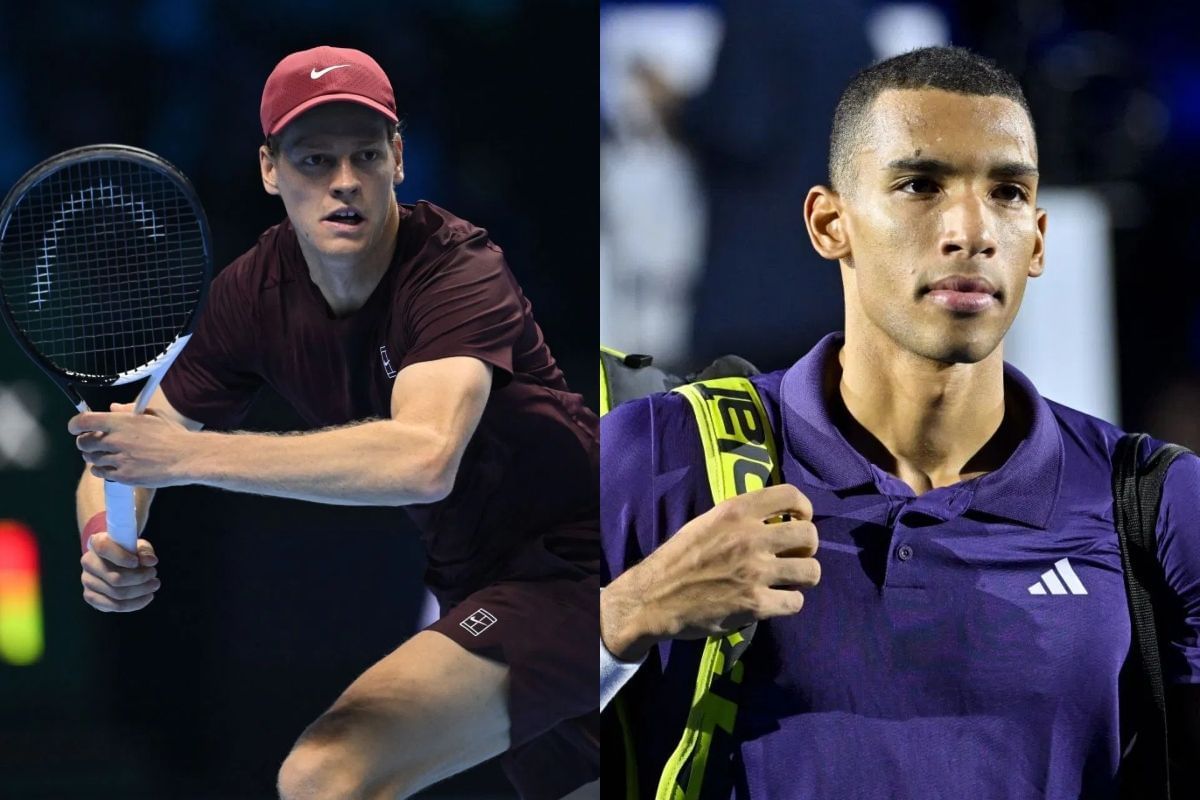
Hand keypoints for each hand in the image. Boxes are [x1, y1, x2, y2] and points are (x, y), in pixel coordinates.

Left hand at [69, 402, 191, 487]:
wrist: (186, 457)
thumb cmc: (172, 435)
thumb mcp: (153, 416)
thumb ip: (129, 411)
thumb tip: (112, 408)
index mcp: (122, 422)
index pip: (84, 421)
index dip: (75, 425)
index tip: (76, 428)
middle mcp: (116, 440)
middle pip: (84, 443)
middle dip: (84, 442)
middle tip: (91, 443)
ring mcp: (119, 460)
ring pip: (91, 459)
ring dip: (93, 456)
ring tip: (103, 455)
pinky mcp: (124, 476)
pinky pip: (101, 473)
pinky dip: (101, 470)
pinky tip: (109, 467)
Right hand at [80, 532, 159, 611]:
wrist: (116, 561)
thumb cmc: (129, 551)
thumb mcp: (139, 546)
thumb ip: (145, 551)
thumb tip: (150, 561)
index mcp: (96, 541)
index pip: (103, 548)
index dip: (121, 557)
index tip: (136, 562)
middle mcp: (88, 562)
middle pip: (115, 578)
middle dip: (140, 578)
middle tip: (154, 573)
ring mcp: (87, 581)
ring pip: (117, 593)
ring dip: (141, 591)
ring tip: (154, 584)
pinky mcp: (91, 597)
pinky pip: (114, 606)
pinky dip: (135, 603)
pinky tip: (147, 597)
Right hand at [601, 483, 819, 661]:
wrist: (654, 598)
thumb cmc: (678, 559)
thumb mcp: (705, 522)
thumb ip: (739, 517)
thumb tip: (773, 518)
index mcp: (736, 511)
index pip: (791, 495)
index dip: (804, 509)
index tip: (799, 520)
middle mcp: (750, 537)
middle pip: (809, 535)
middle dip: (806, 548)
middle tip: (793, 556)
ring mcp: (755, 572)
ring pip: (811, 571)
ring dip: (802, 577)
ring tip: (788, 580)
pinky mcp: (756, 604)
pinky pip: (796, 602)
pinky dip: (788, 603)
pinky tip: (774, 601)